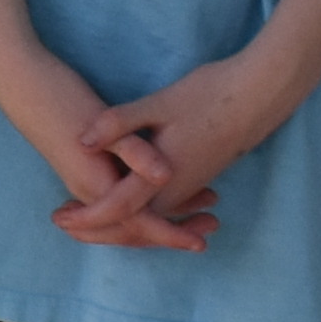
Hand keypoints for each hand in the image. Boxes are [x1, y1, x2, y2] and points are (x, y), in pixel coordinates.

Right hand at [0, 31, 201, 251]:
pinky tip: (165, 187)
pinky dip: (147, 202)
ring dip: (164, 216)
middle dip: (173, 231)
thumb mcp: (100, 120)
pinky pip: (121, 199)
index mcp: (95, 184)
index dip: (173, 235)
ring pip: (129, 215)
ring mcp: (84, 180)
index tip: (201, 242)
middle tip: (210, 228)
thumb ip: (133, 149)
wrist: (19, 80)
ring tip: (201, 209)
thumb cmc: (59, 96)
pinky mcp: (84, 166)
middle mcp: (89, 190)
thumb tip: (164, 174)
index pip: (139, 225)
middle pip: (134, 228)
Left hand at [78, 30, 320, 244]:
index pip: (117, 208)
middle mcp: (175, 190)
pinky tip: (125, 196)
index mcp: (163, 178)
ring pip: (147, 214)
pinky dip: (140, 208)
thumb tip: (82, 140)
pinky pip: (162, 204)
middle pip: (130, 222)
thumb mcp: (159, 104)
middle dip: (96, 227)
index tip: (59, 218)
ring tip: (86, 214)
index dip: (86, 217)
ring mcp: (188, 185)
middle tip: (63, 223)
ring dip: (117, 219)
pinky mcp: (196, 175)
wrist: (260, 94)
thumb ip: (119, 123)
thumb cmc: (210, 94)